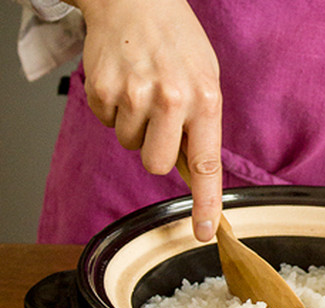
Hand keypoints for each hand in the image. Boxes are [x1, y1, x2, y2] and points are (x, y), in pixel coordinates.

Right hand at [72, 0, 221, 240]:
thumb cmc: (177, 44)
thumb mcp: (207, 81)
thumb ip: (201, 127)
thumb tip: (192, 173)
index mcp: (206, 100)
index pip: (206, 165)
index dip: (206, 204)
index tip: (204, 233)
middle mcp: (171, 99)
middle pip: (156, 165)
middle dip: (156, 152)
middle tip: (159, 121)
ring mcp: (134, 94)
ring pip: (130, 145)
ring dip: (135, 126)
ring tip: (143, 90)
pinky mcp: (103, 89)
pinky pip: (107, 124)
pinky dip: (114, 110)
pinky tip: (125, 82)